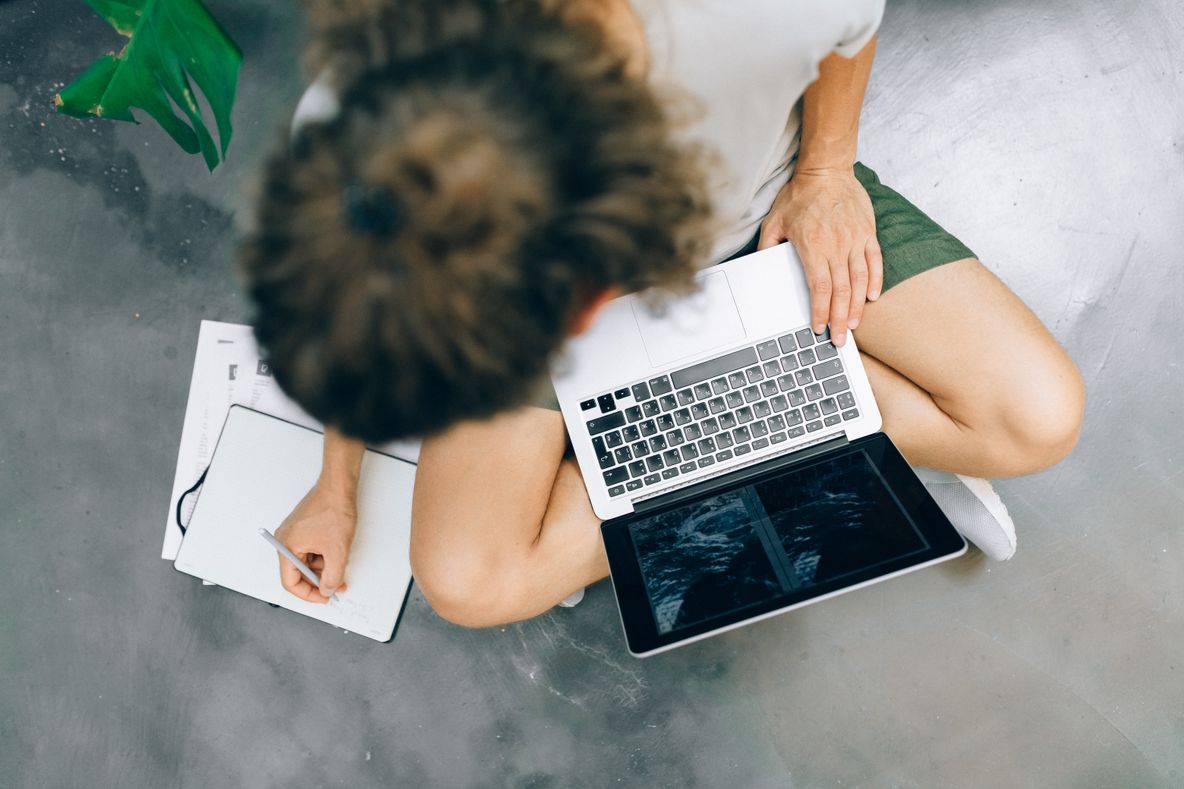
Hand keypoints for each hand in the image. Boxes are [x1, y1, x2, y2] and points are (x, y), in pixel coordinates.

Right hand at [274, 482, 357, 602]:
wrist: (339, 487)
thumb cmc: (333, 510)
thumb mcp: (337, 551)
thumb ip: (332, 576)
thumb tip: (327, 590)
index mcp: (286, 547)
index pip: (290, 582)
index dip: (308, 594)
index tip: (324, 598)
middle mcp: (286, 540)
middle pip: (298, 572)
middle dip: (318, 581)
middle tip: (335, 587)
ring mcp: (294, 533)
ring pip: (306, 562)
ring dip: (323, 569)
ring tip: (340, 571)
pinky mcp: (303, 528)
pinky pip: (310, 550)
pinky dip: (323, 557)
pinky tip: (336, 557)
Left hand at [757, 167, 882, 346]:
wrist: (826, 170)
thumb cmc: (799, 196)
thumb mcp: (774, 221)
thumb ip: (768, 247)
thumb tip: (762, 268)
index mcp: (812, 246)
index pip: (819, 288)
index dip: (820, 312)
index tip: (819, 328)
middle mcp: (836, 246)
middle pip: (840, 291)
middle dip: (840, 319)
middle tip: (839, 340)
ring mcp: (855, 239)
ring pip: (859, 280)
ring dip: (857, 306)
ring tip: (854, 325)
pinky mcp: (867, 233)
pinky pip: (874, 261)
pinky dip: (875, 280)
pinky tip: (872, 297)